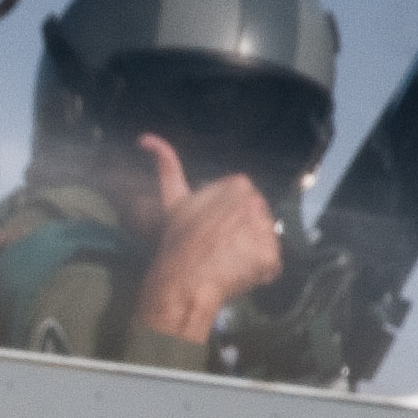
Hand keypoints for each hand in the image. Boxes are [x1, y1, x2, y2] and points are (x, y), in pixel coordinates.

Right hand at [128, 135, 282, 345]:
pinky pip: (271, 265)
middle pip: (257, 218)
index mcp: (238, 184)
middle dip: (242, 232)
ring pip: (264, 240)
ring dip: (250, 252)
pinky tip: (237, 273)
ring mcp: (265, 230)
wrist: (181, 280)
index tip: (212, 230)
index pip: (244, 200)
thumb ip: (167, 166)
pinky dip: (258, 273)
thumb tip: (146, 137)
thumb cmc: (177, 241)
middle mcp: (256, 202)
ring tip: (227, 261)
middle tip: (219, 249)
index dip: (228, 217)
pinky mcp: (270, 256)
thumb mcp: (174, 200)